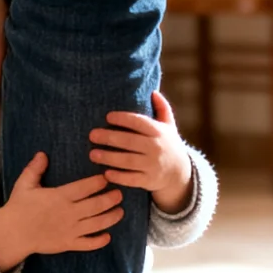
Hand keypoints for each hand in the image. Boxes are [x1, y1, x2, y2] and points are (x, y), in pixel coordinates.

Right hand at [0, 152, 122, 271]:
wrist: (12, 234)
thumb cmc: (18, 207)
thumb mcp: (24, 185)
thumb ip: (35, 169)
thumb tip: (43, 153)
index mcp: (60, 196)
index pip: (85, 187)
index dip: (99, 182)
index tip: (107, 178)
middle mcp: (69, 213)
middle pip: (97, 205)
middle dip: (111, 198)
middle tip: (120, 194)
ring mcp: (70, 230)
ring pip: (97, 223)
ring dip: (111, 217)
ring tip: (120, 211)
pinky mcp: (68, 244)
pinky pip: (88, 243)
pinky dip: (100, 241)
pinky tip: (108, 236)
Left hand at [89, 91, 194, 214]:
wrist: (180, 172)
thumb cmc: (168, 144)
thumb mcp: (169, 126)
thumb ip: (162, 108)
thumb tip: (153, 92)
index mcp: (158, 132)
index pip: (139, 122)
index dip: (123, 119)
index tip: (108, 117)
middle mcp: (156, 148)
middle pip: (129, 141)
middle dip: (109, 138)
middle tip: (92, 135)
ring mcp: (152, 165)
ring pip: (127, 161)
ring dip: (108, 158)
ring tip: (92, 154)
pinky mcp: (148, 181)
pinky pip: (131, 179)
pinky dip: (118, 177)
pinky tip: (105, 173)